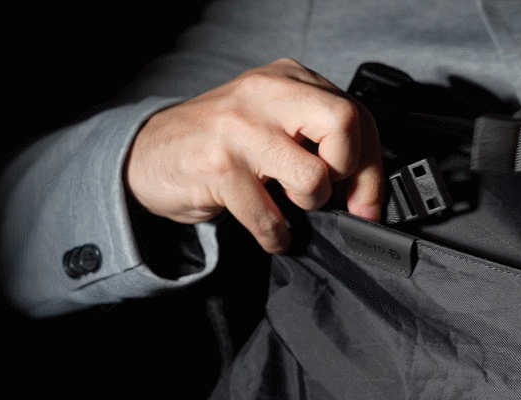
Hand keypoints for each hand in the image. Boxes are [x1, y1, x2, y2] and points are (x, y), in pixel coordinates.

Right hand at [124, 58, 383, 252]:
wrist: (149, 152)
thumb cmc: (219, 140)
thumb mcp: (273, 122)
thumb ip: (315, 139)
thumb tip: (364, 192)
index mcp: (288, 79)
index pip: (357, 115)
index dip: (371, 167)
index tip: (366, 200)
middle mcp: (267, 94)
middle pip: (346, 123)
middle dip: (349, 172)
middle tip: (328, 191)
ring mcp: (241, 129)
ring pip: (313, 176)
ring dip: (309, 204)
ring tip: (288, 202)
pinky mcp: (218, 166)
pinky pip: (270, 217)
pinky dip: (276, 236)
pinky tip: (270, 231)